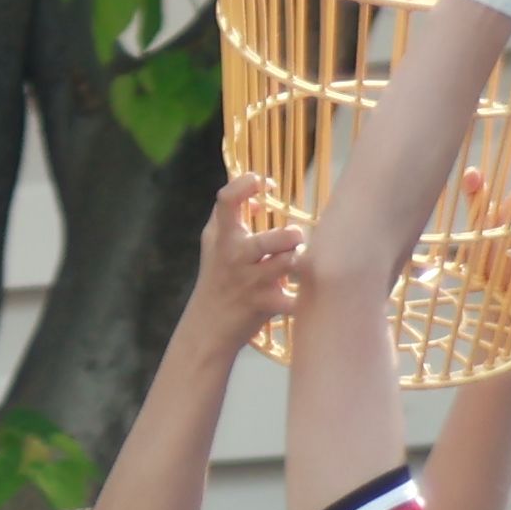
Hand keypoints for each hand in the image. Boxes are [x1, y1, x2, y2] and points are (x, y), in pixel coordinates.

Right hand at [182, 178, 304, 351]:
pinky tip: (303, 293)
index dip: (245, 185)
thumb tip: (260, 196)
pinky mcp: (264, 305)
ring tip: (299, 261)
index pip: (226, 201)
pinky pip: (294, 298)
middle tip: (295, 237)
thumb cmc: (216, 277)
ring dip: (300, 260)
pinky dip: (302, 296)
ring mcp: (250, 282)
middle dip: (289, 237)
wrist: (207, 326)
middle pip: (267, 240)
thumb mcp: (214, 243)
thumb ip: (231, 215)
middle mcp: (234, 256)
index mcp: (222, 236)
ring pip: (286, 264)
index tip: (263, 184)